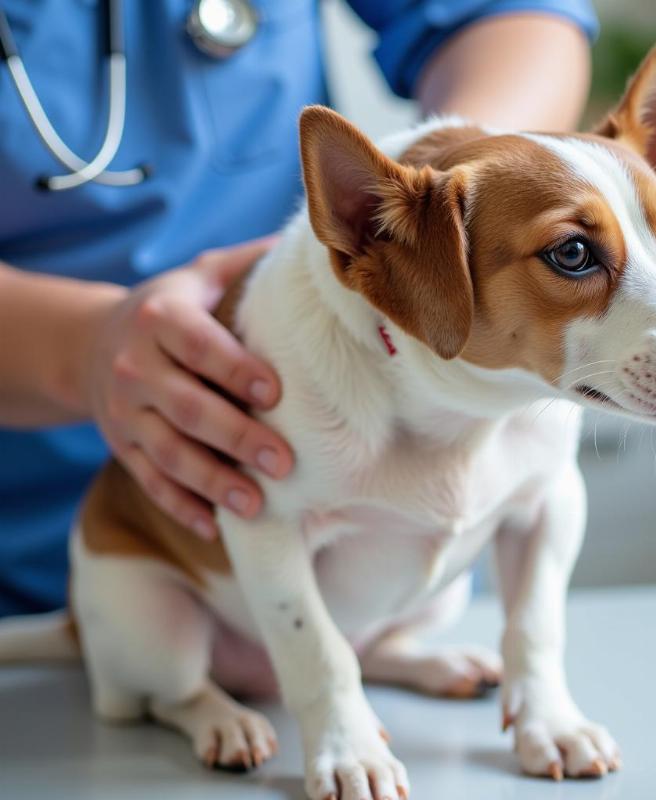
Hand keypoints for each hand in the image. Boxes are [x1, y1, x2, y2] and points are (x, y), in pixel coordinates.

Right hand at [80, 238, 292, 538]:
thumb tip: (315, 246)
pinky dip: (181, 505)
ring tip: (255, 506)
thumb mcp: (200, 276)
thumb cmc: (170, 310)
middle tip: (283, 462)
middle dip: (235, 437)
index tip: (275, 393)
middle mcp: (137, 366)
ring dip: (212, 482)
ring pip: (168, 452)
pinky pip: (150, 480)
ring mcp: (125, 413)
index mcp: (160, 319)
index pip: (199, 345)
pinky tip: (213, 527)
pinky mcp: (122, 447)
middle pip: (187, 407)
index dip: (235, 369)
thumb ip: (247, 265)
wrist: (92, 344)